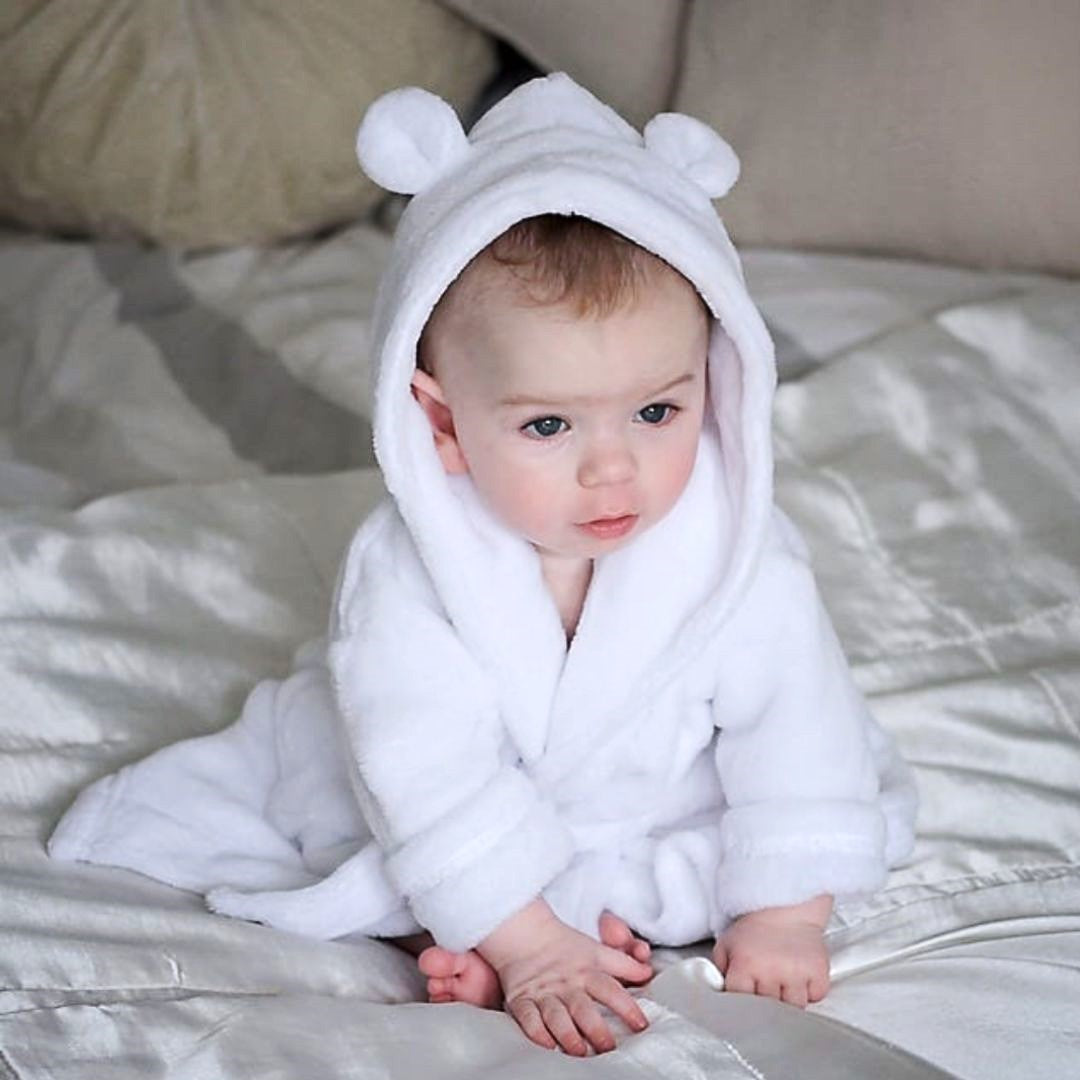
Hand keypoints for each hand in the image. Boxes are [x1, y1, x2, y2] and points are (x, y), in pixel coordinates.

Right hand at [477, 899, 651, 1055]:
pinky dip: (536, 1032)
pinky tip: (546, 1044)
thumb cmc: (564, 946)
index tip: (641, 1025)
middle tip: (609, 1048)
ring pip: (556, 1016)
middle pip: (582, 1008)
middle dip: (596, 1029)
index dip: (626, 1007)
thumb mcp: (596, 951)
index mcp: (586, 972)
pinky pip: (527, 1018)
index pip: (609, 989)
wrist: (524, 933)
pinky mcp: (521, 1000)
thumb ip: (623, 963)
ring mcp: (543, 993)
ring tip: (580, 1051)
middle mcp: (566, 985)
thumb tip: (648, 972)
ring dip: (568, 1035)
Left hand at [712, 894, 831, 1007]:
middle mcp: (772, 971)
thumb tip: (719, 993)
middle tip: (764, 989)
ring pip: (794, 1008)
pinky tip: (800, 978)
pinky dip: (810, 992)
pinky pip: (815, 996)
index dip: (741, 1003)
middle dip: (765, 1005)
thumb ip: (720, 971)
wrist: (786, 905)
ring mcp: (797, 973)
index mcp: (745, 964)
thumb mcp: (727, 944)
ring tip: (782, 983)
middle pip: (768, 1010)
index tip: (743, 1001)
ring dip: (788, 1001)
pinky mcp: (818, 971)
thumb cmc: (756, 927)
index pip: (740, 1001)